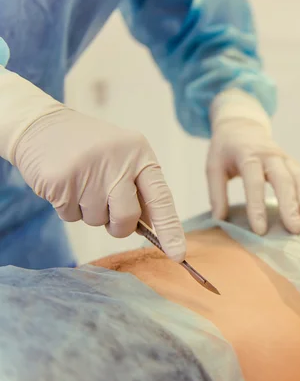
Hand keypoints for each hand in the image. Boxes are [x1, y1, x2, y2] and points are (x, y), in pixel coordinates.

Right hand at [13, 108, 186, 261]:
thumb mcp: (123, 158)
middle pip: (128, 217)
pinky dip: (67, 208)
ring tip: (81, 183)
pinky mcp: (60, 180)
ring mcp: (88, 170)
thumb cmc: (90, 148)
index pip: (161, 197)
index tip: (178, 255)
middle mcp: (117, 161)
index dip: (170, 229)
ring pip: (97, 220)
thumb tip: (151, 230)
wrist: (40, 125)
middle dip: (118, 225)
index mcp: (140, 154)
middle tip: (107, 209)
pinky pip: (70, 217)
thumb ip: (139, 189)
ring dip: (89, 212)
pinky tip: (64, 185)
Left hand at [207, 118, 299, 234]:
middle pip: (283, 179)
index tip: (261, 231)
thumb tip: (220, 220)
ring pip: (298, 178)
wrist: (242, 125)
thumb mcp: (213, 166)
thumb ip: (216, 193)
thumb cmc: (225, 150)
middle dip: (291, 205)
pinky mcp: (291, 162)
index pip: (254, 182)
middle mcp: (269, 155)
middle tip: (295, 230)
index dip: (257, 207)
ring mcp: (284, 157)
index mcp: (247, 155)